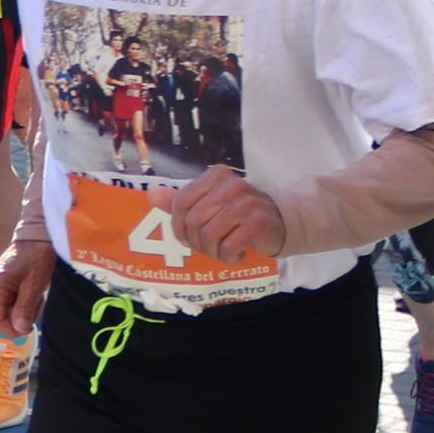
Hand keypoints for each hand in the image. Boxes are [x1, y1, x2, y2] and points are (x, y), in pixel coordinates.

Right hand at [0, 239, 54, 342]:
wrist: (38, 236)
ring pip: (7, 311)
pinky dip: (23, 303)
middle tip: (36, 303)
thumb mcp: (35, 285)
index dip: (11, 329)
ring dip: (24, 310)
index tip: (29, 326)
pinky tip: (32, 292)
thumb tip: (19, 330)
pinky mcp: (1, 284)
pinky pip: (10, 303)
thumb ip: (25, 308)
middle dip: (20, 317)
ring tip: (36, 295)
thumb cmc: (37, 256)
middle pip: (0, 317)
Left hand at [163, 164, 285, 262]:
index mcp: (216, 175)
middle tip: (209, 246)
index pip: (181, 203)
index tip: (189, 237)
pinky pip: (227, 247)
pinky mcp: (257, 223)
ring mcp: (245, 203)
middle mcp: (231, 185)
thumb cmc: (240, 214)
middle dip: (196, 242)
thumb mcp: (210, 202)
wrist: (282, 221)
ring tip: (223, 249)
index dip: (179, 226)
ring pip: (208, 236)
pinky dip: (228, 256)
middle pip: (193, 221)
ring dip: (212, 251)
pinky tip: (236, 253)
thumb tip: (151, 194)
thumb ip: (180, 200)